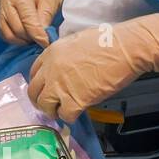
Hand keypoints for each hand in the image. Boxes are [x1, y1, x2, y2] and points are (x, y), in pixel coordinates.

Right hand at [0, 0, 68, 47]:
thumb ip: (46, 18)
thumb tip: (44, 37)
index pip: (27, 20)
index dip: (38, 35)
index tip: (47, 43)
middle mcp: (6, 2)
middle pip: (17, 29)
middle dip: (31, 38)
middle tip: (44, 40)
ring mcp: (1, 10)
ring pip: (9, 35)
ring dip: (23, 40)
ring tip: (36, 37)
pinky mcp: (0, 17)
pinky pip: (5, 34)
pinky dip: (17, 39)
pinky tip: (28, 37)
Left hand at [28, 11, 158, 122]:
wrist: (125, 49)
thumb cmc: (108, 41)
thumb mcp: (76, 41)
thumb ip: (64, 56)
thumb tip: (65, 68)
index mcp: (51, 53)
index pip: (33, 74)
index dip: (40, 84)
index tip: (46, 89)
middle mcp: (51, 70)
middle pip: (34, 92)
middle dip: (41, 101)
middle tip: (51, 105)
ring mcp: (61, 86)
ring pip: (45, 106)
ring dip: (53, 110)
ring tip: (64, 110)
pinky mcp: (75, 100)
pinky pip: (65, 115)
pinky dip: (70, 117)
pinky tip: (77, 111)